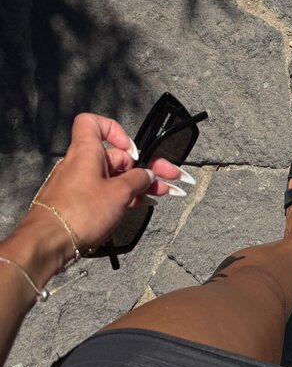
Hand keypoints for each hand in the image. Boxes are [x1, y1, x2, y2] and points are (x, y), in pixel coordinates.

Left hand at [27, 113, 185, 253]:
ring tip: (161, 194)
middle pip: (115, 157)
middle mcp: (81, 164)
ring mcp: (79, 185)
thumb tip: (147, 175)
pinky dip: (123, 197)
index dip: (115, 130)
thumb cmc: (79, 212)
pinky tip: (140, 205)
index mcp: (86, 151)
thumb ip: (138, 180)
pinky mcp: (79, 204)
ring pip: (113, 178)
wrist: (49, 243)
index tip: (131, 149)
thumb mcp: (119, 193)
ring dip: (138, 185)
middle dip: (143, 167)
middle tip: (168, 177)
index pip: (93, 123)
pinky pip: (105, 194)